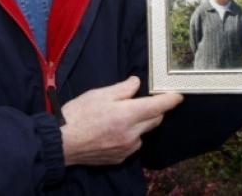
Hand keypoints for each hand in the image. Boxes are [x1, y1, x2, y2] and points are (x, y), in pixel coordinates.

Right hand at [60, 76, 182, 165]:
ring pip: (143, 132)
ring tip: (119, 117)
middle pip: (155, 120)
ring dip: (140, 123)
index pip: (158, 106)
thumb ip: (122, 89)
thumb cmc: (78, 115)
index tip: (179, 96)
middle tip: (142, 101)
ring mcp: (127, 148)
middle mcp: (132, 134)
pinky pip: (133, 144)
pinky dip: (130, 135)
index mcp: (127, 115)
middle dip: (154, 110)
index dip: (171, 100)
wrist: (62, 143)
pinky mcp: (120, 158)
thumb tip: (137, 83)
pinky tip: (113, 131)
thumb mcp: (99, 94)